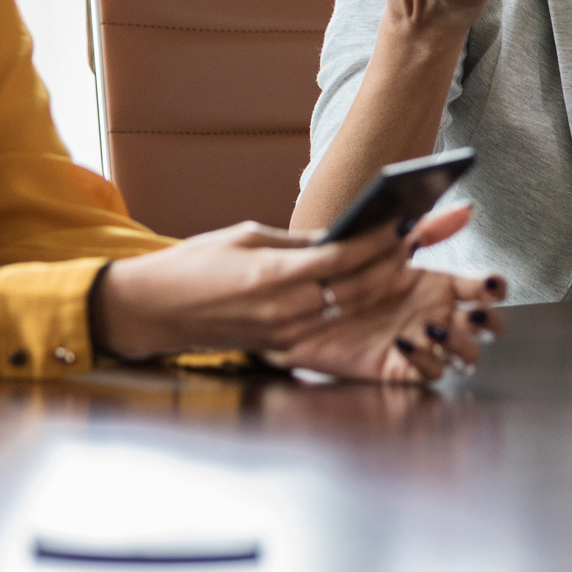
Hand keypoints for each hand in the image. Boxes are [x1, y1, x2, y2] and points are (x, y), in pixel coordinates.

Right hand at [90, 206, 503, 381]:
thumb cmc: (194, 266)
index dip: (380, 241)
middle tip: (420, 239)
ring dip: (382, 286)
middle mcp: (284, 310)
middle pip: (358, 287)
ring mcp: (285, 335)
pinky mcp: (281, 349)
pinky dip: (355, 307)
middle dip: (394, 263)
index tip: (407, 222)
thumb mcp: (245, 236)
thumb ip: (297, 242)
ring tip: (408, 261)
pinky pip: (329, 325)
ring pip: (350, 309)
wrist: (151, 310)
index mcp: (274, 275)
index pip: (343, 257)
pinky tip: (373, 290)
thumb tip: (342, 235)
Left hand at [274, 206, 505, 383]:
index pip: (484, 287)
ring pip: (466, 354)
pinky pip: (431, 373)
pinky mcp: (402, 367)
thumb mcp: (389, 245)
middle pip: (486, 326)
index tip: (491, 284)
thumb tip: (466, 208)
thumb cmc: (349, 272)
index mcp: (439, 284)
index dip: (494, 287)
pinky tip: (406, 343)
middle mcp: (437, 314)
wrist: (306, 304)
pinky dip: (426, 361)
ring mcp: (423, 343)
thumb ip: (427, 228)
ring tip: (434, 329)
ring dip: (461, 345)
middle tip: (473, 314)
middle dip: (488, 322)